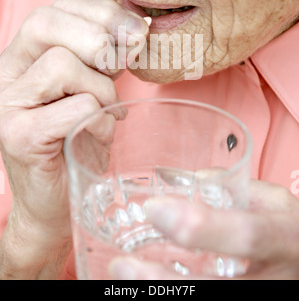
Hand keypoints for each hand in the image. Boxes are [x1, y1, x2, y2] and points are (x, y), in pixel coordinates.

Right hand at [0, 0, 148, 276]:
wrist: (57, 200)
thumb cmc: (79, 137)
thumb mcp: (93, 85)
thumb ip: (104, 55)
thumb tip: (136, 29)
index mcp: (23, 55)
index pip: (56, 8)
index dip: (101, 12)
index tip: (136, 33)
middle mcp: (7, 73)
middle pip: (47, 23)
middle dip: (98, 40)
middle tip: (120, 68)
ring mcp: (6, 104)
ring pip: (63, 64)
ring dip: (102, 89)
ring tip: (107, 112)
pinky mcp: (18, 135)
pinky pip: (76, 107)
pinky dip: (100, 121)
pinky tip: (99, 135)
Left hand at [109, 180, 298, 279]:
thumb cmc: (288, 229)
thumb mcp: (273, 200)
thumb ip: (230, 187)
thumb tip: (177, 180)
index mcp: (286, 238)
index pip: (248, 234)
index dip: (202, 226)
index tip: (154, 208)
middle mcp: (279, 280)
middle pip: (220, 291)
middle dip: (166, 283)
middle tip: (122, 265)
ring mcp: (266, 299)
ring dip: (159, 295)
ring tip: (122, 278)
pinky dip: (170, 297)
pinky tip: (142, 287)